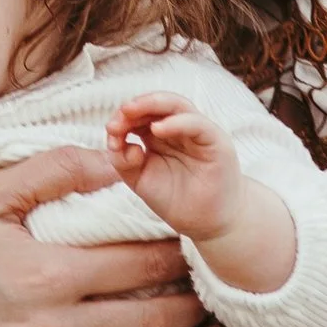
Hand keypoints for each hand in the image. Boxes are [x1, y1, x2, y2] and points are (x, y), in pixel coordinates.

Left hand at [106, 94, 291, 296]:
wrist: (206, 222)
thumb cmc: (174, 198)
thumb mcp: (139, 179)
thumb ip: (123, 161)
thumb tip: (120, 142)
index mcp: (160, 134)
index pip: (141, 113)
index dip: (124, 117)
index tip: (110, 130)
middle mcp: (179, 128)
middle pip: (158, 104)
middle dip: (135, 106)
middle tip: (119, 117)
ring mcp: (198, 132)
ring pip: (177, 105)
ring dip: (152, 104)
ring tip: (130, 112)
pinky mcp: (216, 141)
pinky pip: (197, 124)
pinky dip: (176, 122)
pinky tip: (157, 129)